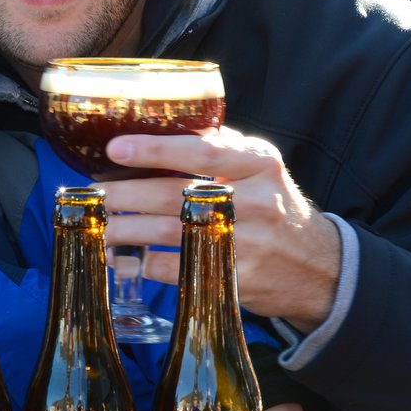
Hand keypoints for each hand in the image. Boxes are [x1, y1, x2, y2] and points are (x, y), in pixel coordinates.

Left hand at [101, 128, 340, 332]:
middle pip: (176, 195)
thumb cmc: (276, 208)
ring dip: (127, 231)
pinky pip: (180, 270)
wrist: (318, 268)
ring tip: (97, 227)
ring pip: (172, 233)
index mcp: (259, 164)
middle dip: (126, 195)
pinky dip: (145, 265)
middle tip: (92, 194)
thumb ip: (221, 149)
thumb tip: (160, 133)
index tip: (115, 148)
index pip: (202, 151)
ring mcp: (247, 243)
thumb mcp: (262, 169)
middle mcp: (255, 201)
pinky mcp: (237, 278)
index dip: (155, 149)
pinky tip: (122, 260)